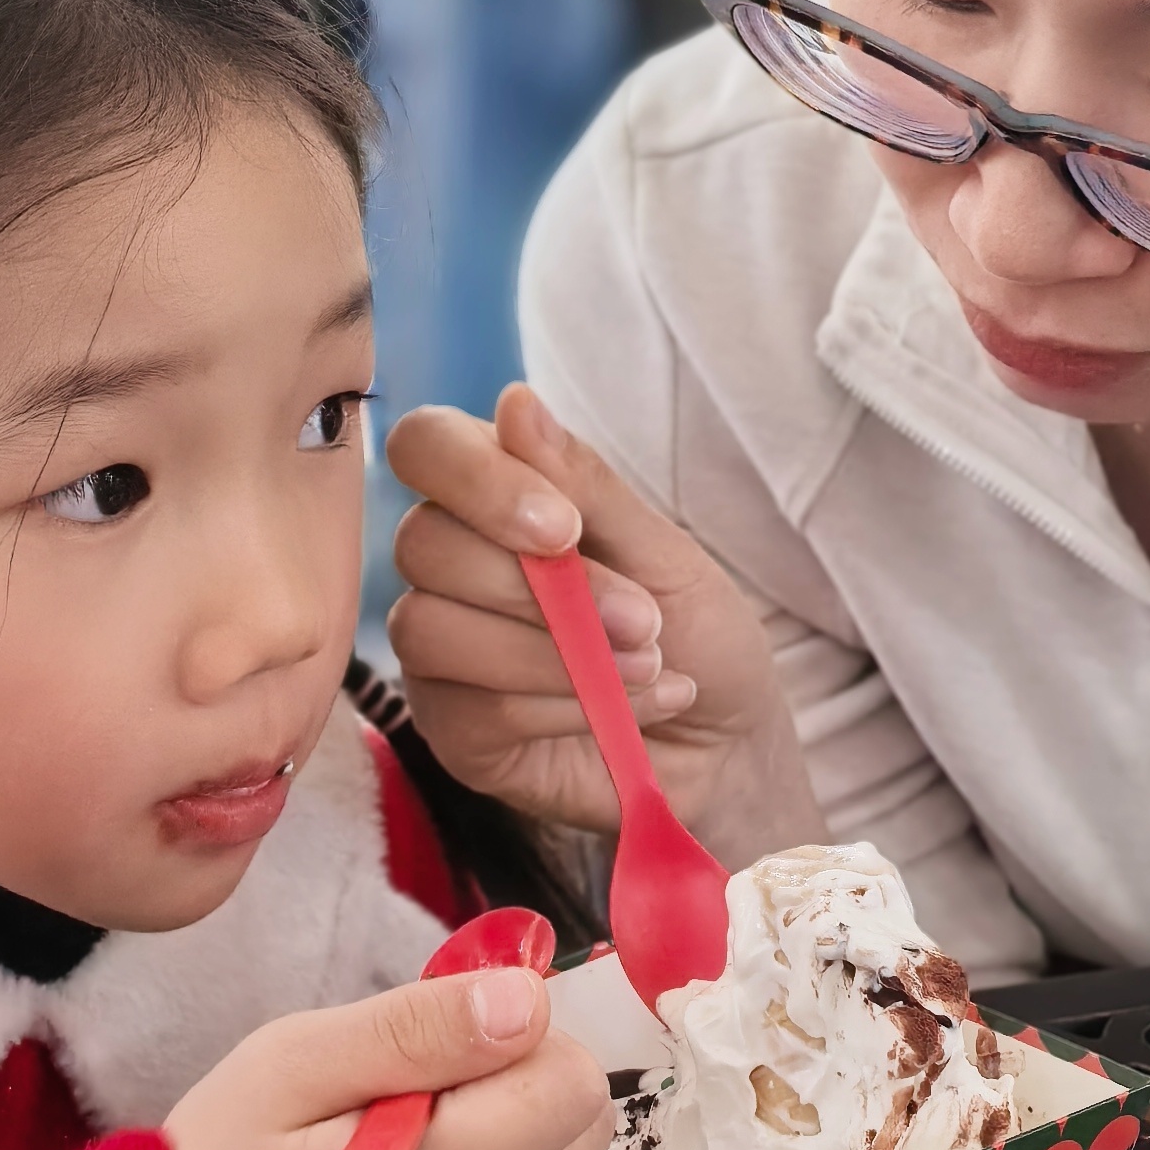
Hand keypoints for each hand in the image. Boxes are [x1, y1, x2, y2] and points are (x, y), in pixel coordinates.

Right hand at [386, 381, 822, 869]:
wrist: (727, 747)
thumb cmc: (696, 634)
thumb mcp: (665, 552)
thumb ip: (587, 485)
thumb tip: (514, 401)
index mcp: (493, 497)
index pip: (425, 447)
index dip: (478, 480)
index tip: (565, 529)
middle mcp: (448, 567)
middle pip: (422, 543)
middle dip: (538, 588)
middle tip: (642, 621)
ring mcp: (441, 652)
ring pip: (433, 629)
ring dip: (552, 655)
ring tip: (647, 669)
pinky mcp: (453, 730)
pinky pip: (473, 708)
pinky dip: (562, 708)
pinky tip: (621, 716)